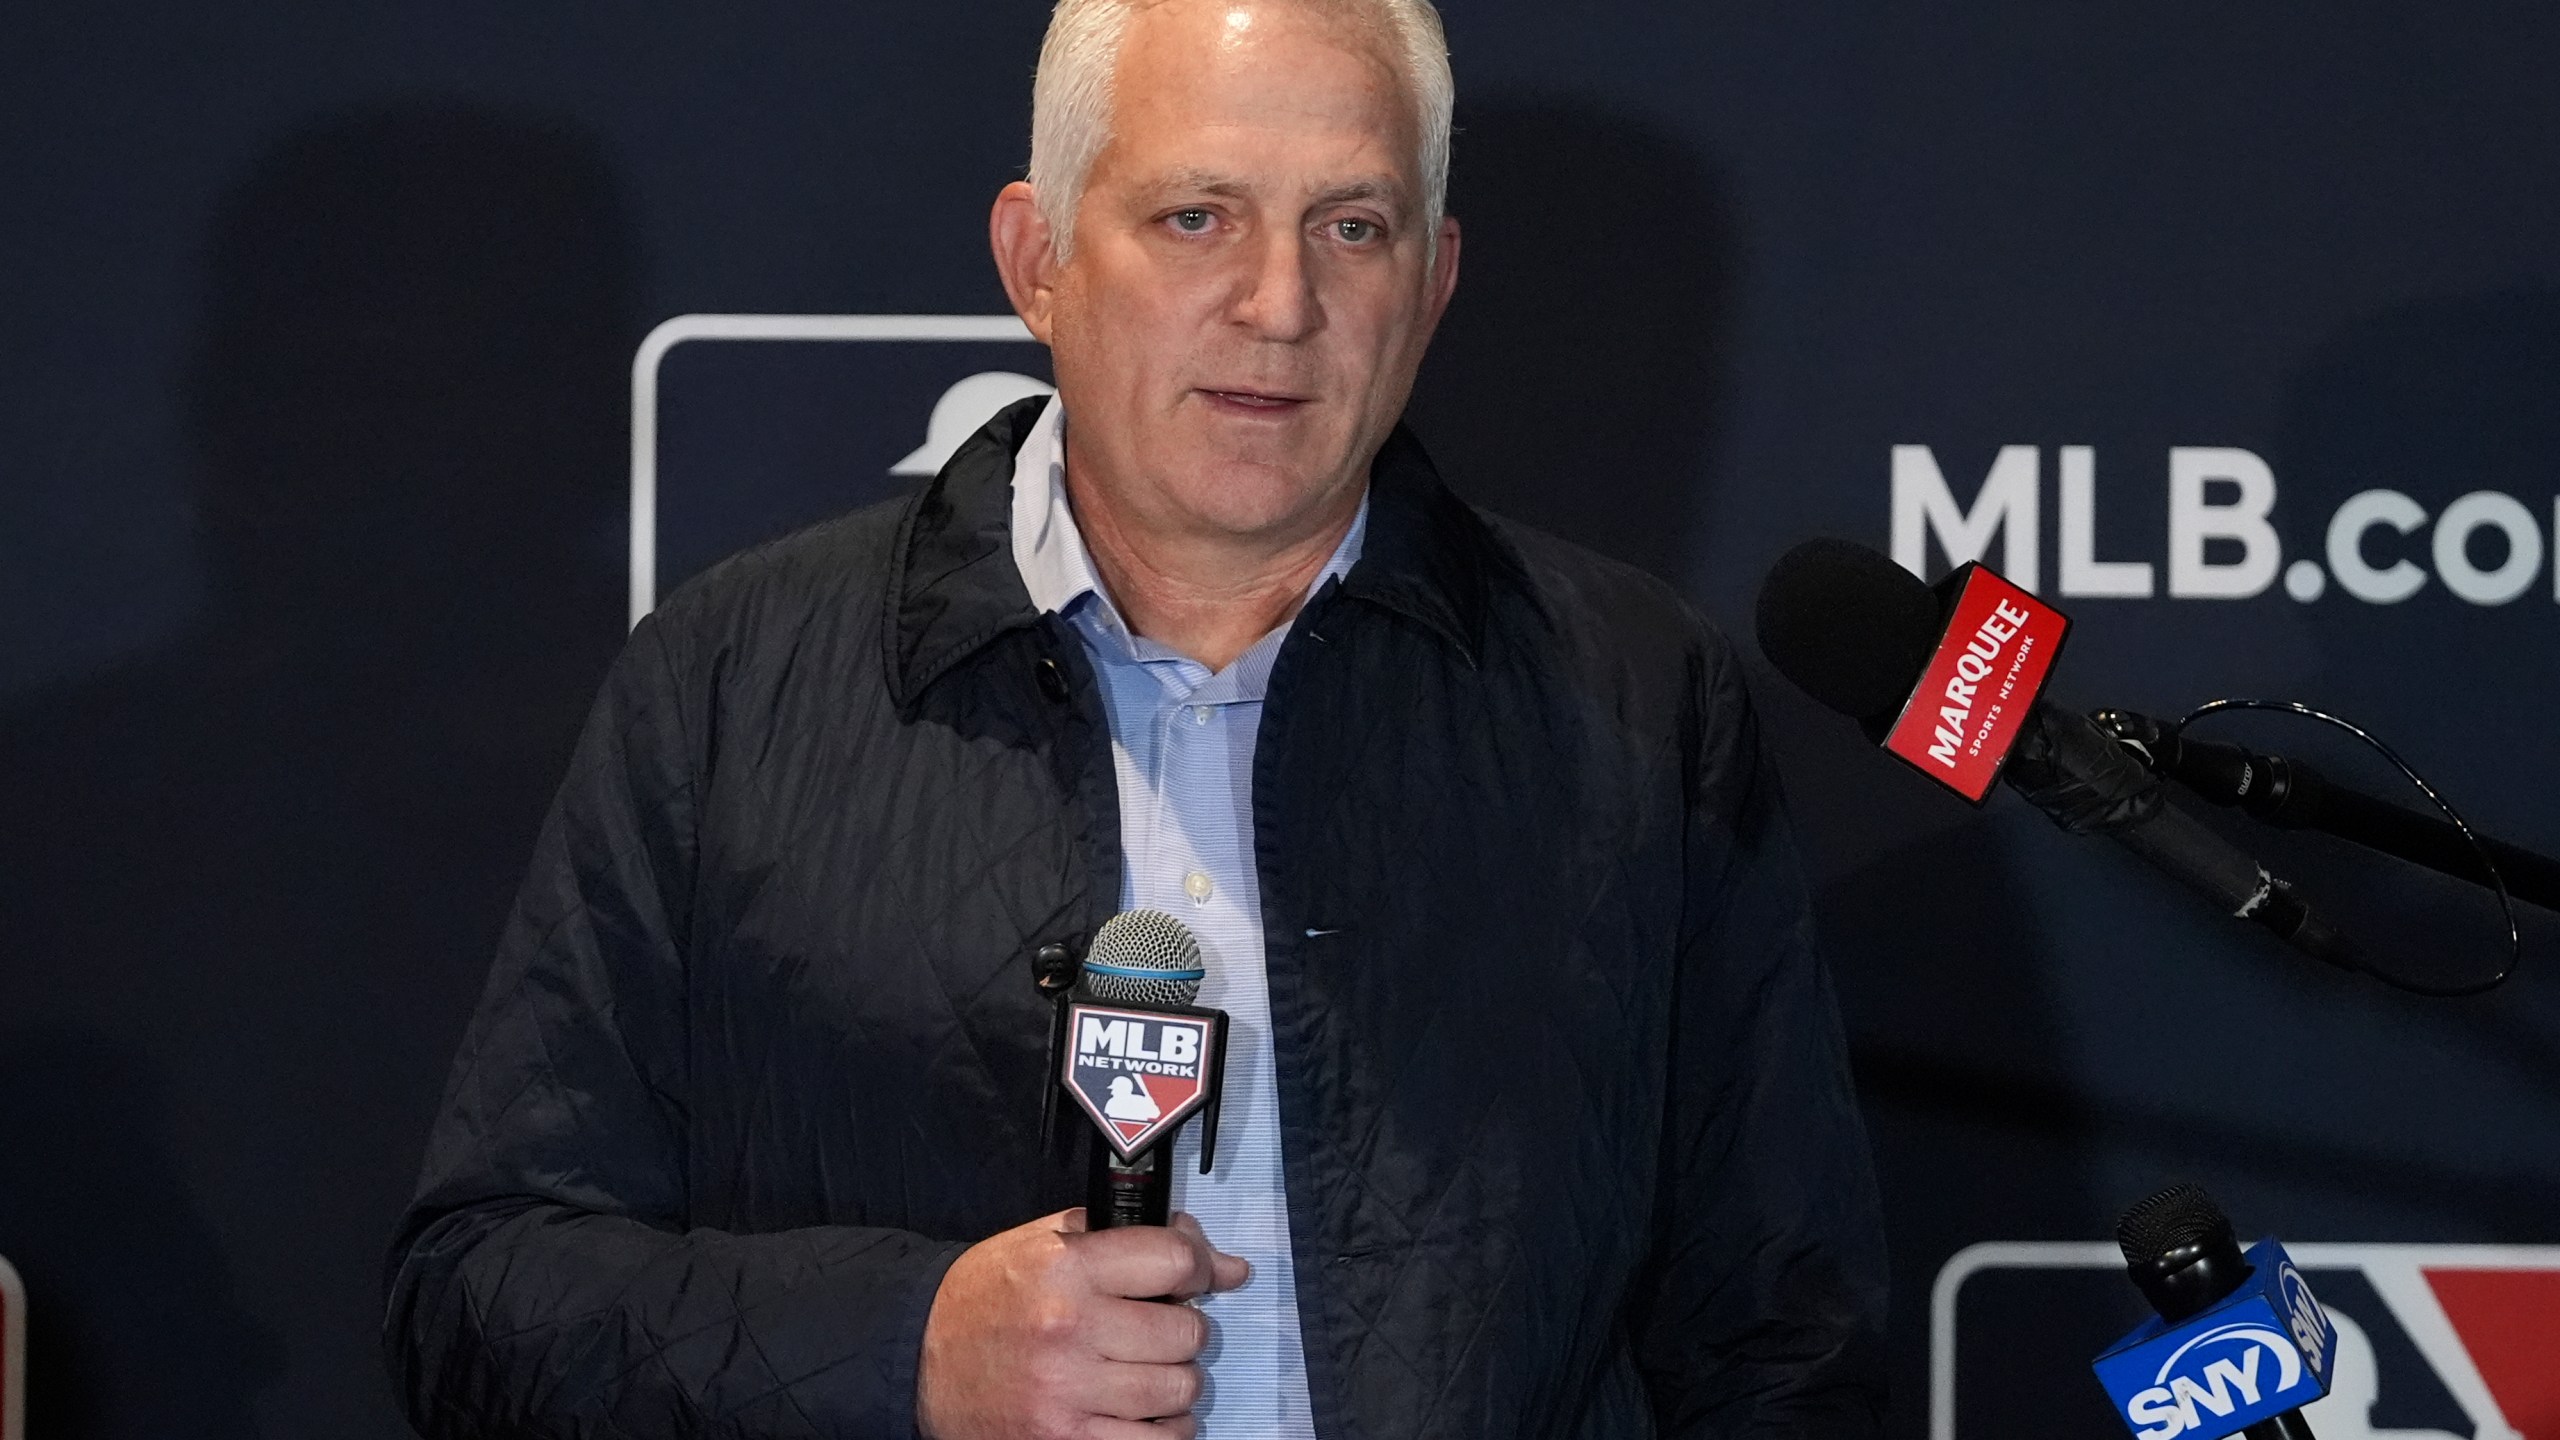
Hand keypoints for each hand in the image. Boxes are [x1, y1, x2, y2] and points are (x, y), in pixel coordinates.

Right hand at [917, 1208, 1248, 1439]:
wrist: (917, 1356)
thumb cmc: (986, 1297)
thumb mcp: (1046, 1243)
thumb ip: (1125, 1239)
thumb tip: (1216, 1260)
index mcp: (1065, 1268)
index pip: (1174, 1261)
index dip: (1201, 1266)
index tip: (1202, 1277)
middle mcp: (1068, 1327)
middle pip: (1185, 1331)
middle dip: (1182, 1329)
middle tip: (1158, 1331)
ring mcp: (1066, 1392)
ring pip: (1178, 1390)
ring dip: (1173, 1383)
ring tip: (1145, 1373)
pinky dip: (1162, 1430)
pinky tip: (1141, 1413)